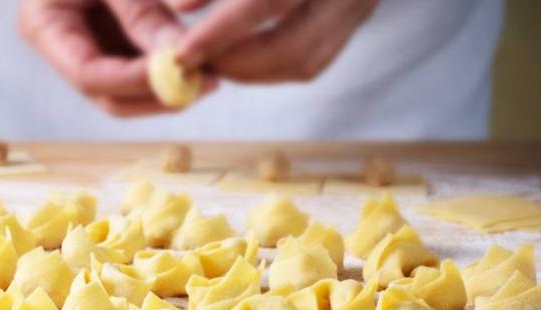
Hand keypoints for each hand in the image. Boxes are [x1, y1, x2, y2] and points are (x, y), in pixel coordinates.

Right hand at [18, 0, 217, 116]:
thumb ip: (141, 11)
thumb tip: (176, 54)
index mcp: (45, 26)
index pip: (88, 75)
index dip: (133, 81)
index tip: (179, 72)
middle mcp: (65, 50)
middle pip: (110, 97)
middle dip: (158, 96)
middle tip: (207, 82)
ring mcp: (93, 52)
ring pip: (132, 93)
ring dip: (172, 89)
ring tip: (214, 74)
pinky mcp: (117, 46)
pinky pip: (146, 72)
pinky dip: (174, 71)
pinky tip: (206, 62)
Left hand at [173, 0, 379, 82]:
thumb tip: (179, 5)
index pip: (266, 1)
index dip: (220, 32)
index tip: (182, 51)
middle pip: (291, 46)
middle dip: (235, 64)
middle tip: (193, 64)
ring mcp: (361, 3)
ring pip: (305, 62)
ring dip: (251, 72)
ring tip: (211, 61)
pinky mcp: (358, 16)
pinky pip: (314, 61)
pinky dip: (272, 68)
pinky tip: (238, 58)